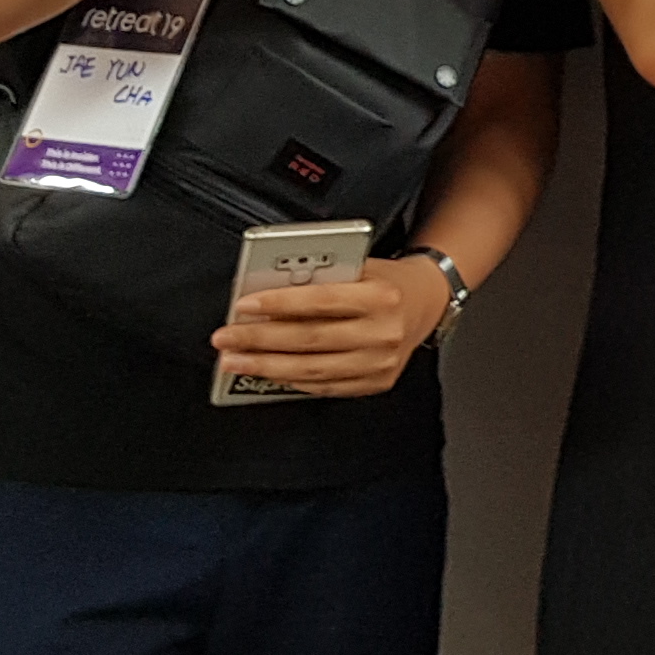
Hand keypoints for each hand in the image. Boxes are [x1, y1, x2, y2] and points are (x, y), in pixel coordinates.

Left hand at [211, 253, 441, 397]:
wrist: (428, 302)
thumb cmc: (386, 281)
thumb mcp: (361, 267)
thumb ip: (323, 279)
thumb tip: (269, 296)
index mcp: (381, 296)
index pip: (320, 302)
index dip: (278, 305)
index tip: (243, 307)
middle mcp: (383, 332)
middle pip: (309, 340)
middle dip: (259, 340)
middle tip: (225, 339)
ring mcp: (381, 362)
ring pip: (312, 370)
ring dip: (266, 367)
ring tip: (235, 361)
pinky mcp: (376, 382)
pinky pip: (325, 386)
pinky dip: (291, 381)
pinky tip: (268, 373)